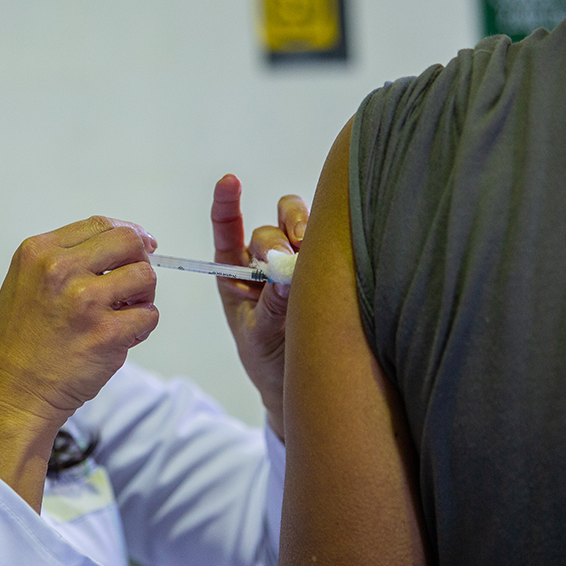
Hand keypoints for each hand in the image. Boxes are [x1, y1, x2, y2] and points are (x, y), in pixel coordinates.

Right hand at [0, 216, 157, 509]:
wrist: (12, 393)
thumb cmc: (21, 343)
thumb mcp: (27, 282)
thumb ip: (67, 258)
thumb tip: (124, 243)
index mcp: (39, 252)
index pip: (101, 224)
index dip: (128, 234)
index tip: (141, 246)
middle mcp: (59, 269)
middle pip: (130, 241)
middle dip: (140, 260)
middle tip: (133, 285)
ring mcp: (83, 300)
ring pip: (145, 276)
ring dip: (141, 297)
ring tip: (121, 315)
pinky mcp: (105, 332)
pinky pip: (148, 316)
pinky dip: (141, 328)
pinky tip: (118, 339)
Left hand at [212, 174, 308, 439]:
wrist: (299, 384)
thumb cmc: (269, 360)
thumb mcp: (262, 337)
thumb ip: (272, 308)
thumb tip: (286, 274)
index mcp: (235, 273)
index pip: (227, 228)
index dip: (226, 202)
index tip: (230, 180)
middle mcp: (265, 261)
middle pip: (271, 226)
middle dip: (277, 236)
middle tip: (284, 257)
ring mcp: (298, 261)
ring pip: (301, 223)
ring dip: (305, 231)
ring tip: (310, 254)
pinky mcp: (327, 266)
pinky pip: (331, 239)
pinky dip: (333, 239)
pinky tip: (339, 253)